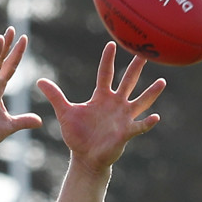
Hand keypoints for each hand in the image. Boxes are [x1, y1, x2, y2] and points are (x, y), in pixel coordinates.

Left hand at [37, 41, 166, 173]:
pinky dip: (147, 122)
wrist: (85, 157)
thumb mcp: (65, 113)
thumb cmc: (77, 135)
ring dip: (151, 93)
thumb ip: (55, 96)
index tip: (112, 44)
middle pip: (128, 81)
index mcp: (101, 97)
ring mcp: (123, 117)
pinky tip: (155, 116)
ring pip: (140, 102)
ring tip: (162, 82)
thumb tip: (39, 81)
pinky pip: (139, 126)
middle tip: (147, 52)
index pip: (105, 74)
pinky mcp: (126, 133)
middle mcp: (115, 104)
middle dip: (136, 68)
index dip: (108, 60)